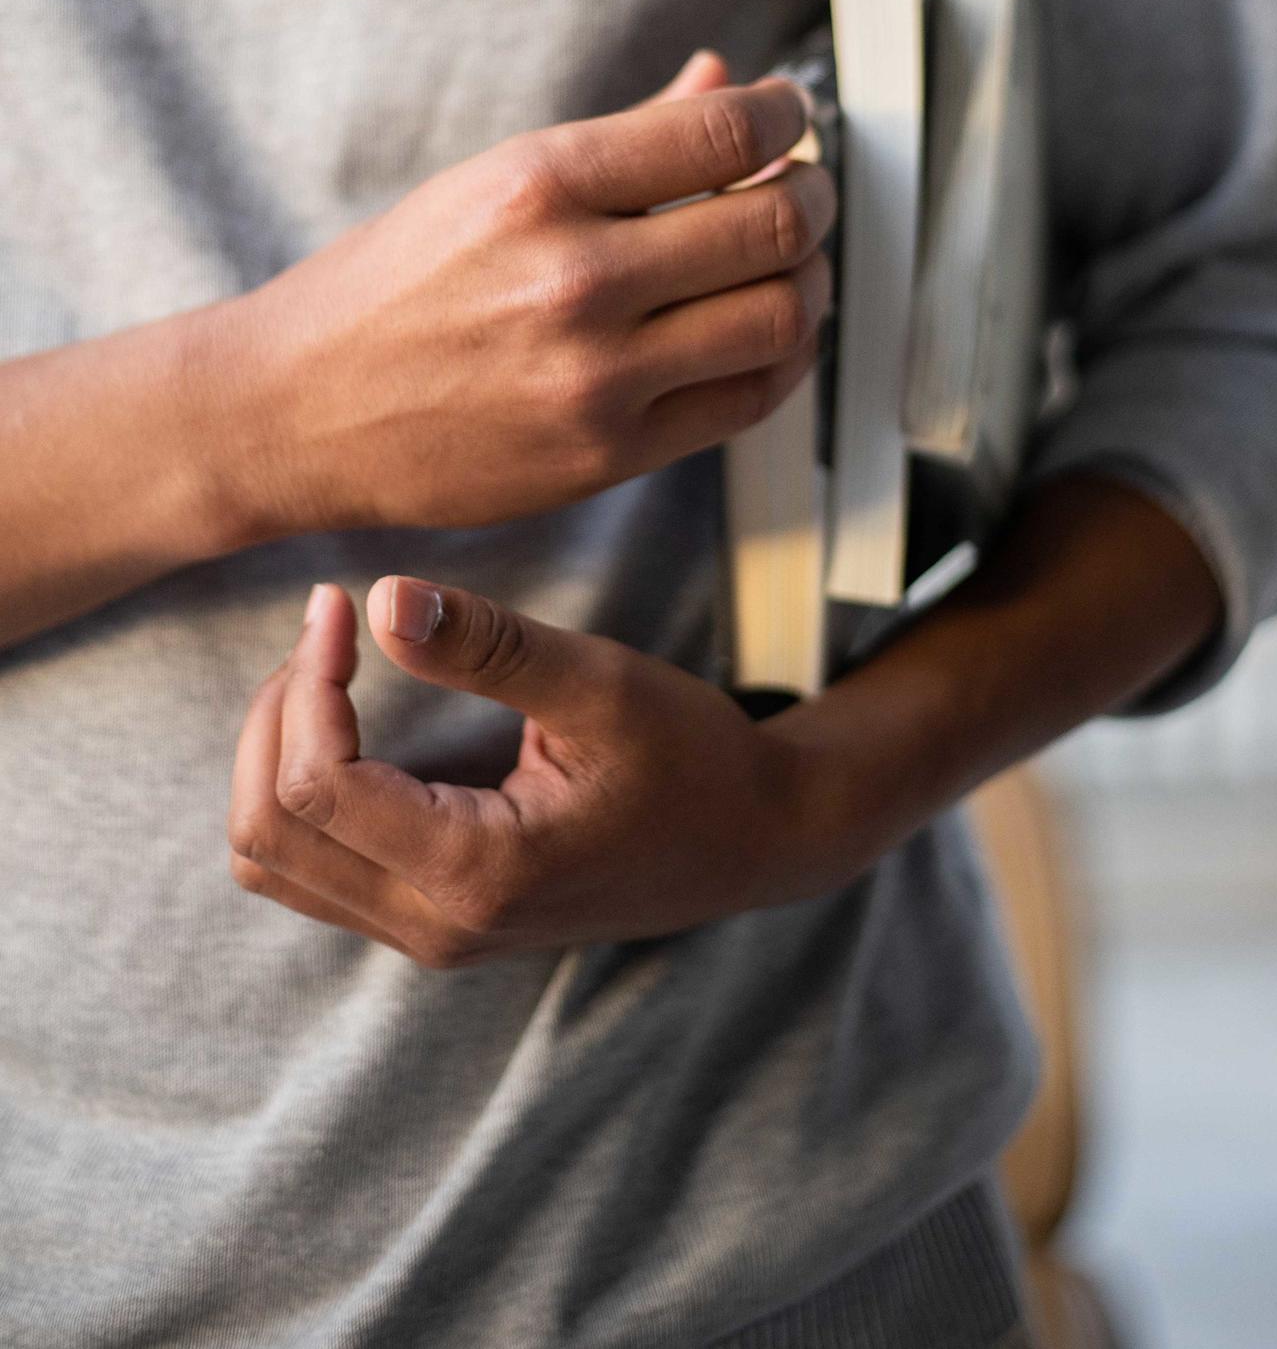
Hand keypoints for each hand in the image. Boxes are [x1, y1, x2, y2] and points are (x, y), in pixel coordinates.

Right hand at [211, 53, 834, 539]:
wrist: (297, 410)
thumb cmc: (390, 286)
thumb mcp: (493, 180)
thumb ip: (628, 135)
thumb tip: (726, 80)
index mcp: (539, 182)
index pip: (725, 130)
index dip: (787, 117)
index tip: (791, 117)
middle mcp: (574, 275)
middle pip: (773, 225)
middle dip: (812, 198)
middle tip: (803, 190)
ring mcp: (595, 375)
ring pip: (781, 315)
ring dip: (813, 278)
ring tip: (792, 263)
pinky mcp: (608, 453)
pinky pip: (749, 398)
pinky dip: (784, 355)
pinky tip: (765, 329)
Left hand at [228, 576, 858, 964]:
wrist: (752, 841)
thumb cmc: (691, 758)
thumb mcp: (603, 684)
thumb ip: (490, 647)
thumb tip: (383, 599)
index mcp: (477, 870)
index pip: (318, 787)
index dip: (307, 682)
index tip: (338, 603)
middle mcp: (438, 924)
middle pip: (268, 833)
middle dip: (276, 715)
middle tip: (328, 629)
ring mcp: (430, 934)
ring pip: (273, 860)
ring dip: (277, 755)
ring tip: (329, 669)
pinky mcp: (431, 920)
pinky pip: (311, 869)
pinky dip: (300, 790)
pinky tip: (348, 720)